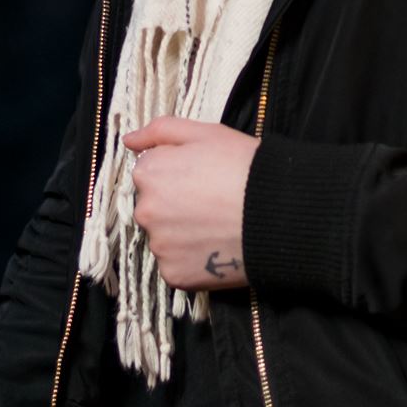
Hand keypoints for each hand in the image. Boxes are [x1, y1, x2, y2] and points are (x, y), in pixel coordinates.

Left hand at [122, 115, 258, 290]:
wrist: (277, 213)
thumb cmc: (243, 166)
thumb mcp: (206, 132)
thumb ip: (161, 130)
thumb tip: (128, 140)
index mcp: (148, 173)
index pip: (151, 174)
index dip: (179, 173)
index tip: (204, 177)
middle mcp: (145, 211)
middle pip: (154, 207)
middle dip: (176, 205)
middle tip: (213, 203)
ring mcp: (159, 245)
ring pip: (165, 238)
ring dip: (183, 234)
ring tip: (217, 226)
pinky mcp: (173, 275)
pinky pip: (177, 265)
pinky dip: (192, 260)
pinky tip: (216, 247)